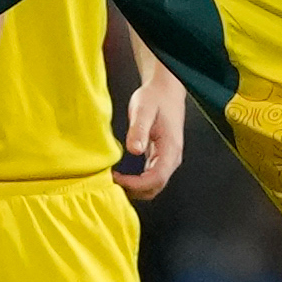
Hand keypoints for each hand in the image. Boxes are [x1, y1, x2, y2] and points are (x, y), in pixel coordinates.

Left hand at [114, 67, 185, 200]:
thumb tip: (134, 150)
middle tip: (110, 182)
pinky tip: (121, 176)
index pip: (156, 179)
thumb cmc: (154, 98)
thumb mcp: (143, 110)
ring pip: (153, 186)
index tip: (116, 178)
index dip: (136, 184)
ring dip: (134, 188)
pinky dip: (136, 182)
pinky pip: (150, 178)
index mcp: (170, 149)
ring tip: (113, 179)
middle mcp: (171, 158)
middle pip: (155, 188)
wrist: (165, 90)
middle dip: (133, 190)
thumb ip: (139, 130)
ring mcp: (166, 159)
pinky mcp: (159, 157)